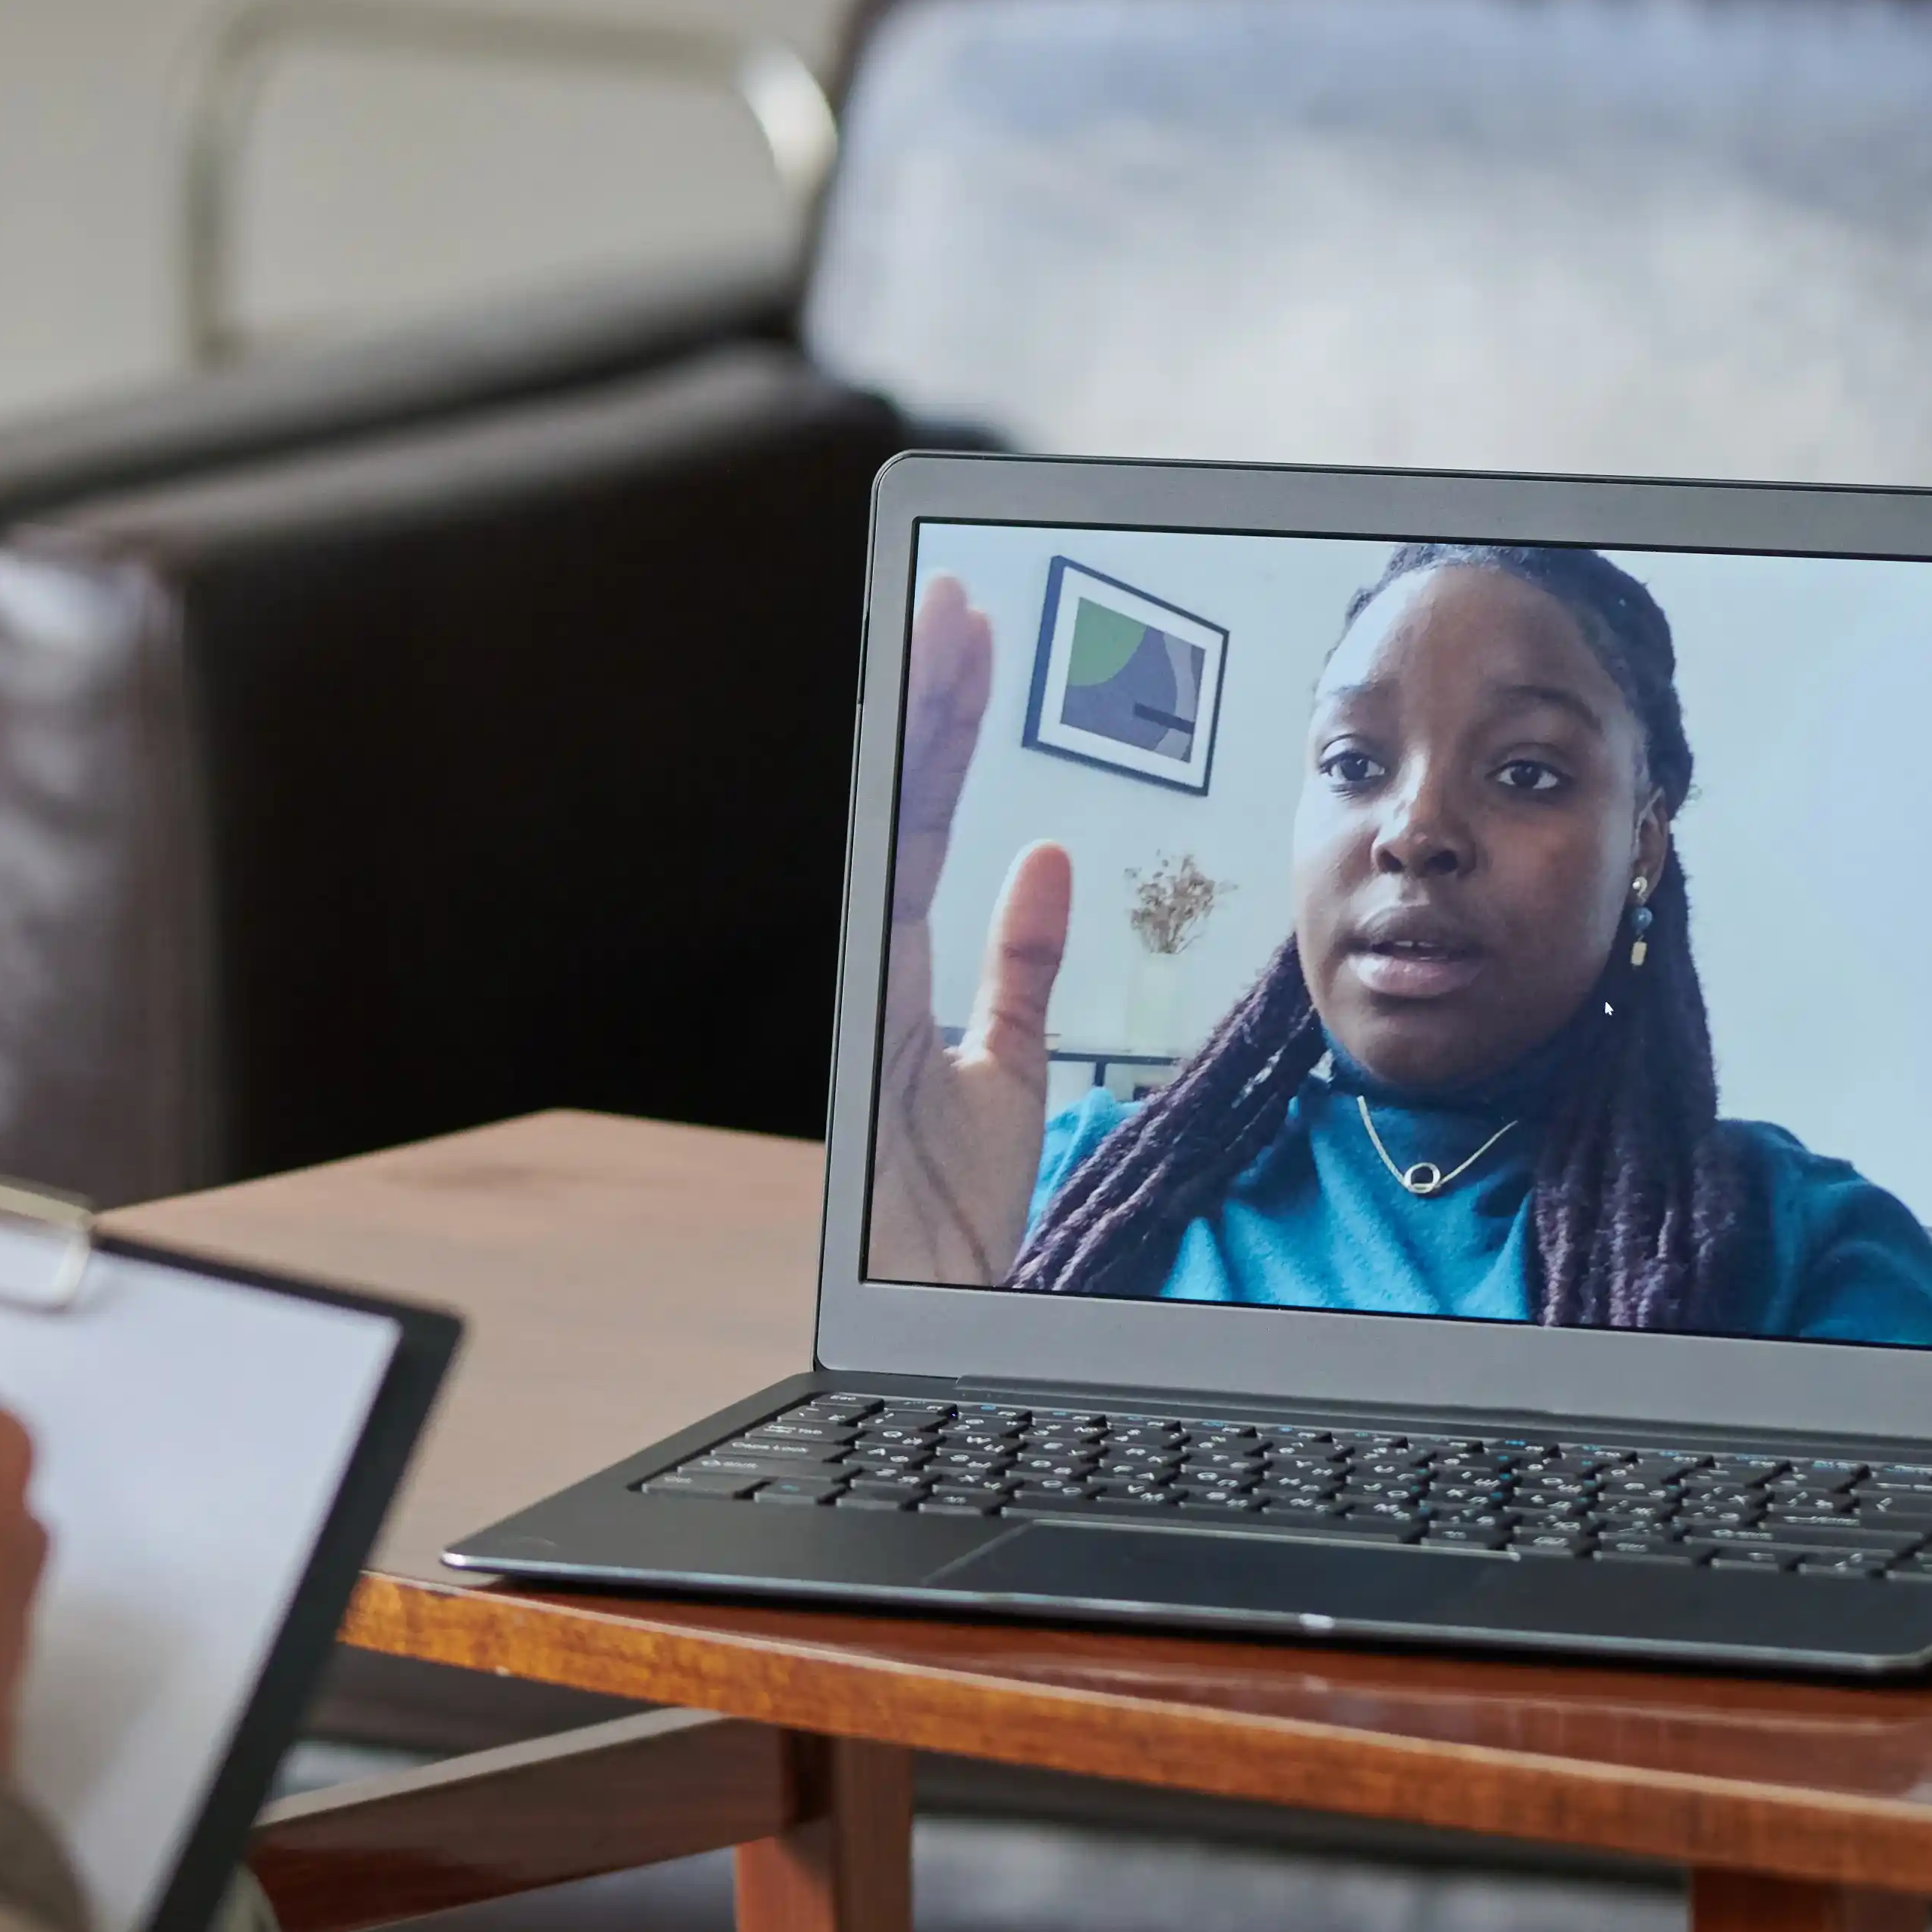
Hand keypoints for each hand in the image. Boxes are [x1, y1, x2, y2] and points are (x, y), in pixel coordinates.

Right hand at [864, 571, 1075, 1284]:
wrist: (941, 1331)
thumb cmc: (957, 1227)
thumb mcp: (1006, 1076)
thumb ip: (1020, 969)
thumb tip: (1048, 859)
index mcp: (900, 978)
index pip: (922, 819)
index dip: (941, 722)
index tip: (965, 627)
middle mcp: (883, 989)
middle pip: (906, 814)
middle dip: (930, 702)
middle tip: (960, 600)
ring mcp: (886, 1026)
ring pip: (908, 858)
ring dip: (933, 753)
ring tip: (958, 643)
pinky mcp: (910, 1091)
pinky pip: (957, 986)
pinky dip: (1007, 922)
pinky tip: (1041, 843)